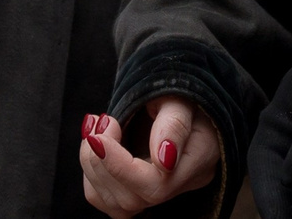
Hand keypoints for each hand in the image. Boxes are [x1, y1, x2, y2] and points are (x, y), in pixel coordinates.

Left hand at [80, 96, 220, 215]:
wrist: (177, 88)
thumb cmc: (179, 86)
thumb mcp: (179, 95)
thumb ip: (173, 124)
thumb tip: (163, 160)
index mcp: (199, 158)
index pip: (156, 186)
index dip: (119, 167)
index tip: (97, 137)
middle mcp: (182, 183)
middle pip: (132, 199)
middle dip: (101, 162)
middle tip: (98, 122)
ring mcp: (161, 191)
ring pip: (116, 204)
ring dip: (92, 167)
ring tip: (94, 128)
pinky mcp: (140, 190)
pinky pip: (108, 200)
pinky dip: (93, 175)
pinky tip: (96, 143)